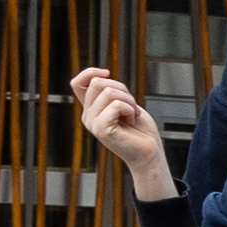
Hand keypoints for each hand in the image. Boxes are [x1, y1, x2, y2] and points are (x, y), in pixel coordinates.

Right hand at [69, 69, 172, 199]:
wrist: (150, 153)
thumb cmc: (141, 130)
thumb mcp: (125, 104)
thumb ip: (111, 92)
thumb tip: (102, 75)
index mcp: (92, 109)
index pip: (77, 84)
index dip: (89, 73)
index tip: (107, 72)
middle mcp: (88, 116)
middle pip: (98, 83)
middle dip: (122, 90)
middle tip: (131, 107)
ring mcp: (92, 123)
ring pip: (108, 92)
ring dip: (129, 100)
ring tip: (132, 115)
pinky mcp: (101, 129)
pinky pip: (116, 105)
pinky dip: (129, 109)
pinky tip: (131, 121)